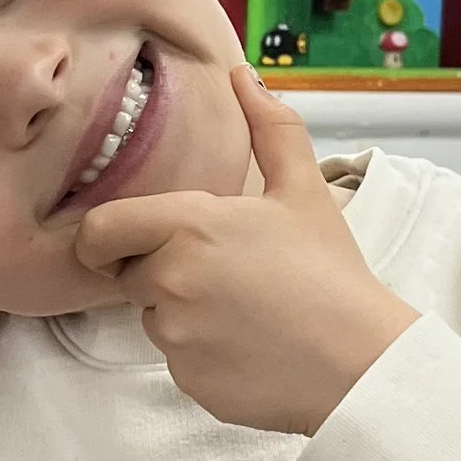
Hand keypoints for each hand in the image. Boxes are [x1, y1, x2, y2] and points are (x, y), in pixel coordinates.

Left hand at [70, 66, 417, 432]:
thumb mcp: (304, 190)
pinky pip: (176, 361)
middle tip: (220, 273)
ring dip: (183, 313)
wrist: (361, 364)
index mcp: (189, 226)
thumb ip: (270, 127)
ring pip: (153, 319)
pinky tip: (249, 346)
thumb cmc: (331, 274)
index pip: (99, 230)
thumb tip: (244, 77)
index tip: (132, 240)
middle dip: (158, 270)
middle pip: (127, 274)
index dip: (108, 235)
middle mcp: (169, 282)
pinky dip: (202, 354)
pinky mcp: (187, 382)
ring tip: (245, 310)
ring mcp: (175, 338)